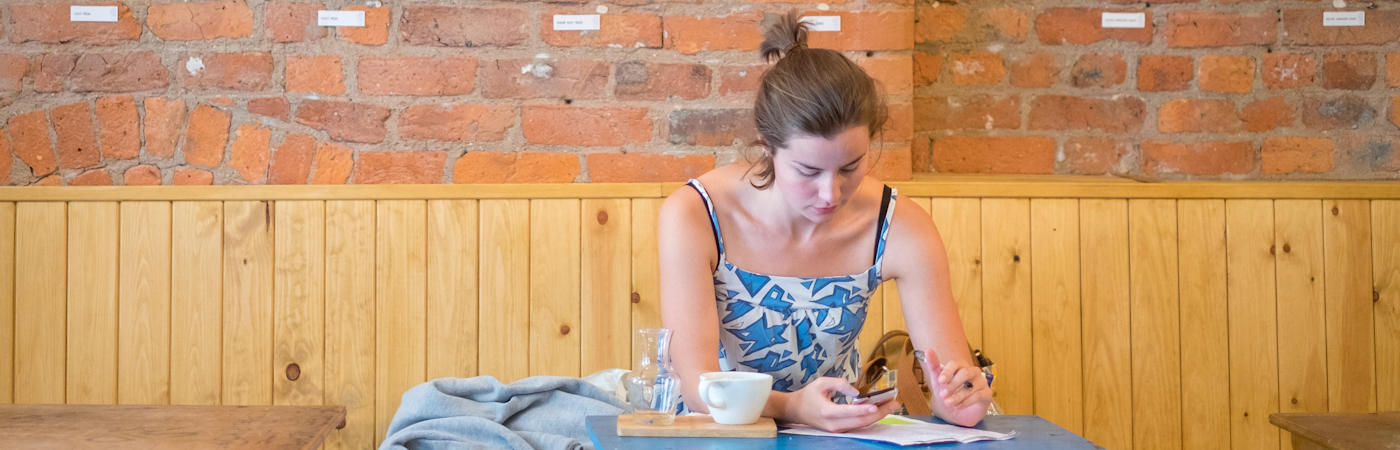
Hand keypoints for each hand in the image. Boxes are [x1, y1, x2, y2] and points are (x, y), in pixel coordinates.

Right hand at [784, 377, 900, 432]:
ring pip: (862, 425)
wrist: (796, 410)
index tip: (875, 405)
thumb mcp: (821, 383)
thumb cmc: (808, 395)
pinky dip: (870, 418)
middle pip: (860, 421)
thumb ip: (839, 384)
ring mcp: (837, 430)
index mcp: (827, 412)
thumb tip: (856, 391)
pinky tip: (880, 409)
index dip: (863, 409)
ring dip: (878, 415)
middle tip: (894, 402)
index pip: (848, 412)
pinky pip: (858, 425)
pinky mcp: (840, 430)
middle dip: (879, 412)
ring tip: (892, 404)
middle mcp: (833, 424)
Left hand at [922, 354, 990, 426]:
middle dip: (952, 385)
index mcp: (961, 366)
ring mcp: (981, 382)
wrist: (957, 412)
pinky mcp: (987, 394)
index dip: (947, 372)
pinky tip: (958, 406)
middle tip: (942, 395)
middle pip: (965, 373)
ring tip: (948, 403)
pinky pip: (978, 396)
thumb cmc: (949, 393)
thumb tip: (928, 351)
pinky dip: (966, 402)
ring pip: (971, 386)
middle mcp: (973, 372)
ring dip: (957, 396)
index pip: (956, 364)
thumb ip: (934, 366)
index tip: (940, 381)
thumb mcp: (938, 381)